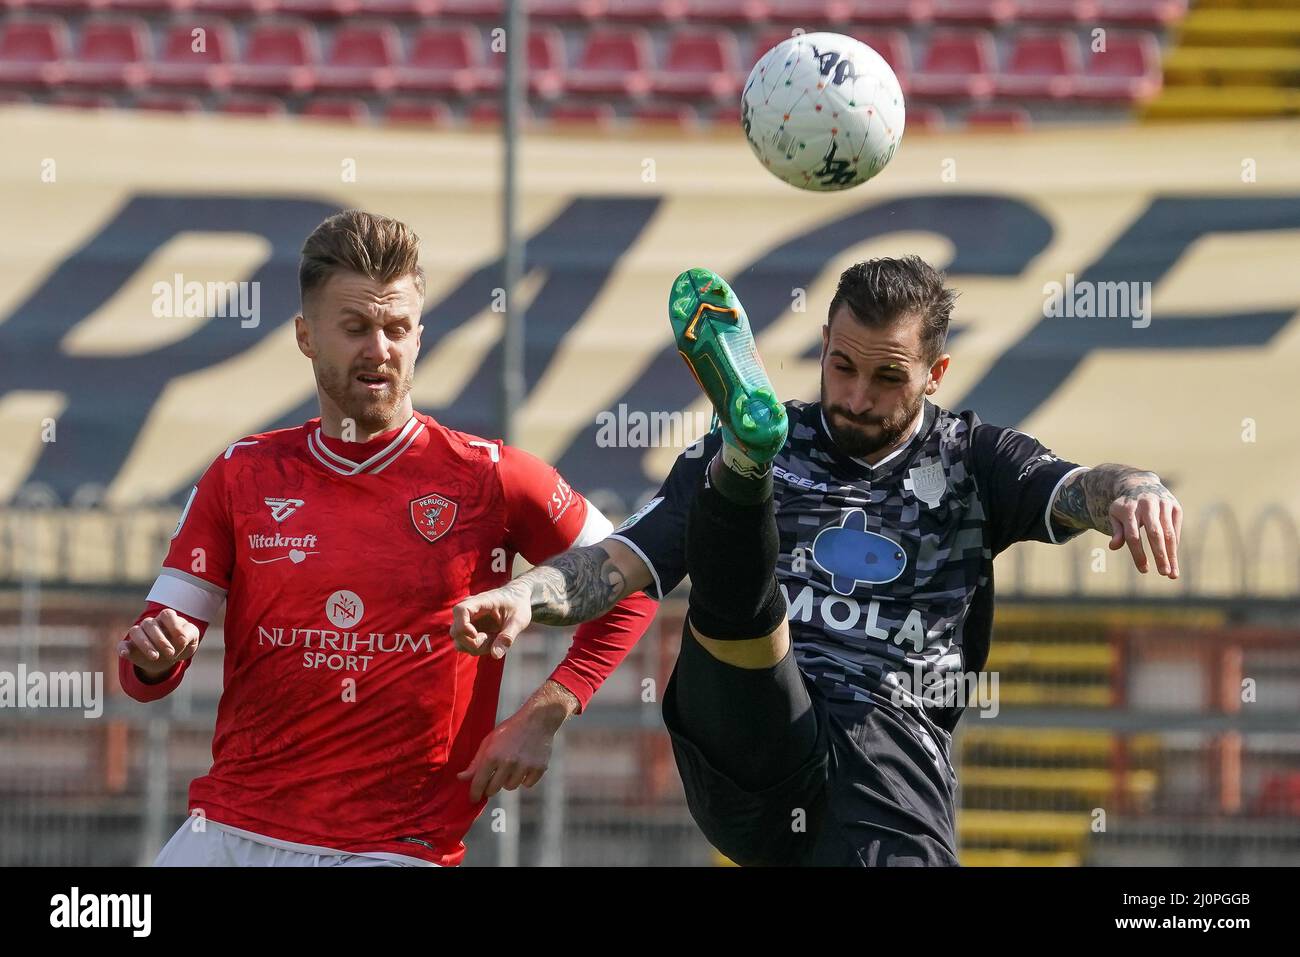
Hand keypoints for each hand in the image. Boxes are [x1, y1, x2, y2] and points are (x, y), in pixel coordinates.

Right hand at [118, 608, 199, 675]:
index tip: (183, 641)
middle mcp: (151, 624)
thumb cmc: (182, 643)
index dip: (174, 626)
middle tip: (171, 653)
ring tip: (155, 657)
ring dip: (144, 644)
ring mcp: (139, 634)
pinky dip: (122, 648)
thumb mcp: (192, 639)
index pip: (167, 614)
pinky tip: (125, 654)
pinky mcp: (130, 647)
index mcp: (166, 618)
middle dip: (161, 640)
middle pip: (150, 624)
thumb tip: (182, 639)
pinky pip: (121, 645)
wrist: (170, 657)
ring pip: (135, 631)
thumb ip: (190, 635)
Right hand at [450, 581, 531, 659]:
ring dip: (477, 647)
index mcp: (480, 601)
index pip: (460, 610)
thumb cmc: (518, 605)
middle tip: (495, 638)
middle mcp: (469, 610)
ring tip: (495, 639)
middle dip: (474, 643)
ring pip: (459, 642)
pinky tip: (491, 640)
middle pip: (456, 631)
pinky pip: (465, 645)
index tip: (477, 635)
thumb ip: (507, 636)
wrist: (517, 599)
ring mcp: (467, 621)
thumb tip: (495, 655)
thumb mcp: (518, 620)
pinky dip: (478, 648)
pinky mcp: (469, 630)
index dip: (463, 626)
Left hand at [456, 687, 574, 801]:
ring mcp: (524, 766)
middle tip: (492, 780)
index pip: (479, 782)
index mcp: (492, 755)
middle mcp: (508, 763)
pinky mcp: (539, 768)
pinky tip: (524, 766)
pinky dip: (524, 779)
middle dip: (491, 787)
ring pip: (511, 787)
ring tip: (511, 767)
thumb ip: (476, 762)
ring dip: (508, 781)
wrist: (537, 720)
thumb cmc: (509, 730)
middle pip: (494, 789)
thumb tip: (461, 778)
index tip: (473, 799)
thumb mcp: (489, 741)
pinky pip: (527, 784)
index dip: (475, 793)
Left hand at [1107, 479, 1181, 578]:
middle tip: (1164, 573)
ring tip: (1172, 573)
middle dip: (1160, 555)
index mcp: (1129, 509)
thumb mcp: (1116, 515)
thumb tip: (1113, 546)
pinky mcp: (1175, 506)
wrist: (1141, 484)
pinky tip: (1173, 558)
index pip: (1133, 535)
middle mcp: (1147, 505)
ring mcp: (1163, 504)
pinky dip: (1175, 545)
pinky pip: (1175, 529)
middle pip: (1155, 534)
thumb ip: (1117, 531)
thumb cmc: (1126, 507)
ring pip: (1169, 533)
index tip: (1143, 569)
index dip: (1138, 553)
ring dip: (1172, 554)